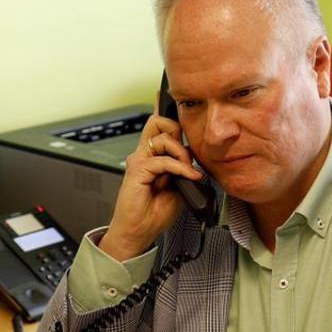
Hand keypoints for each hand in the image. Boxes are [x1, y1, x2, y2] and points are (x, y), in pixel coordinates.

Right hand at [98, 114, 204, 261]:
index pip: (158, 127)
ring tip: (188, 171)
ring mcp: (138, 161)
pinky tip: (187, 176)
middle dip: (176, 130)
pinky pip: (163, 160)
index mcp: (152, 157)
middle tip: (186, 155)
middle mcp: (143, 155)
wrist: (138, 232)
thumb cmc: (154, 214)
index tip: (172, 99)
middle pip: (156, 121)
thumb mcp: (178, 187)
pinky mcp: (137, 171)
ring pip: (162, 138)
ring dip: (181, 153)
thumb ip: (183, 169)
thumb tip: (195, 159)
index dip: (167, 113)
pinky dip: (179, 167)